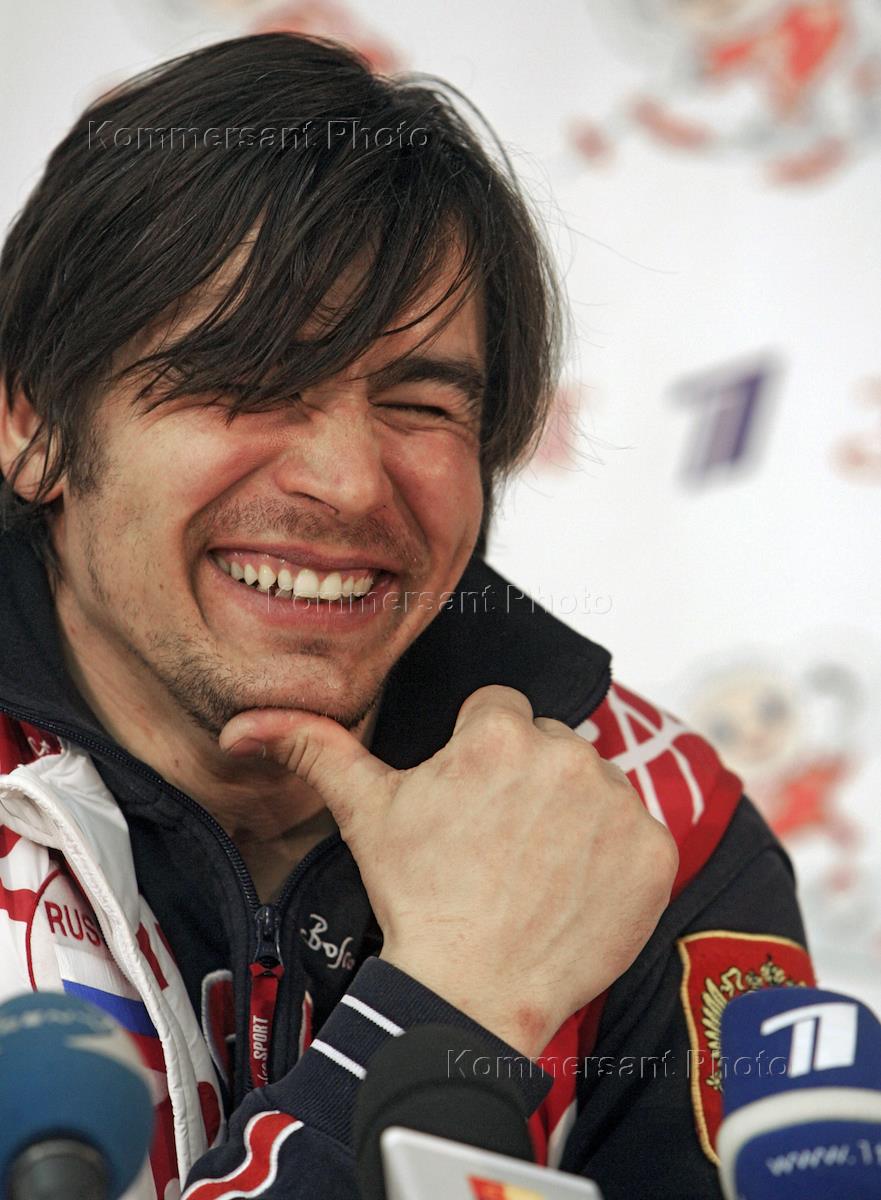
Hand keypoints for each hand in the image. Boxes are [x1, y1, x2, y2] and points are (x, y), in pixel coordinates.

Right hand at [219, 685, 677, 1057]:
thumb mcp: (363, 814)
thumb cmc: (414, 898)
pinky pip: (638, 832)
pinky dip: (615, 858)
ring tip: (533, 868)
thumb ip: (314, 748)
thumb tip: (242, 724)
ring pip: (594, 784)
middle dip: (528, 779)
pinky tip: (574, 890)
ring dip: (573, 814)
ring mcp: (617, 803)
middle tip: (498, 841)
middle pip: (550, 744)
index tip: (470, 803)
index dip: (480, 755)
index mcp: (498, 732)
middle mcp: (566, 753)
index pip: (500, 711)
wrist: (468, 992)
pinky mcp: (654, 851)